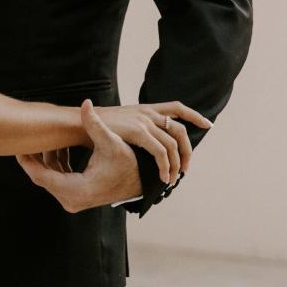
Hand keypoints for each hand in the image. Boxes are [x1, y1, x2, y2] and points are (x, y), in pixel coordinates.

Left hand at [16, 100, 196, 213]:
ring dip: (44, 159)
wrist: (141, 182)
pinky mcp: (74, 198)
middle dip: (33, 156)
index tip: (17, 144)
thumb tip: (86, 103)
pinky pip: (56, 180)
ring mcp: (72, 201)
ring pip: (48, 178)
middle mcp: (71, 200)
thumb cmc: (129, 163)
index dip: (27, 159)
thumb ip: (95, 124)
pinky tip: (58, 147)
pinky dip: (55, 165)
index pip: (40, 176)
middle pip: (41, 177)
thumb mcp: (112, 143)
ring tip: (39, 138)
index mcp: (77, 189)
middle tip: (24, 136)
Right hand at [92, 100, 210, 185]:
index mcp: (145, 110)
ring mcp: (144, 122)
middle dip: (188, 150)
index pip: (176, 108)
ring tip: (173, 178)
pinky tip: (164, 178)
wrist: (78, 124)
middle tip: (186, 168)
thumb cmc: (95, 129)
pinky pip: (160, 152)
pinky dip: (165, 166)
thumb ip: (133, 133)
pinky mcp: (138, 132)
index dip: (194, 115)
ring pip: (172, 144)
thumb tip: (141, 148)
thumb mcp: (118, 126)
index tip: (208, 125)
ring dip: (177, 164)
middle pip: (180, 130)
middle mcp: (147, 113)